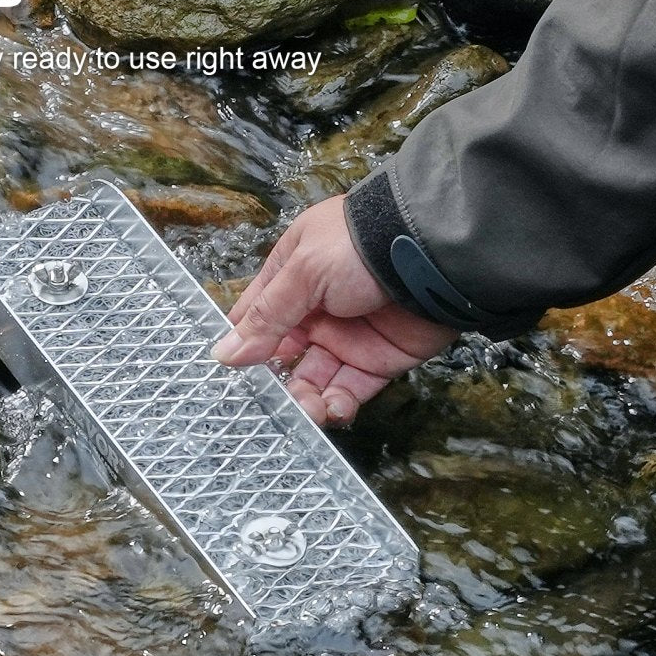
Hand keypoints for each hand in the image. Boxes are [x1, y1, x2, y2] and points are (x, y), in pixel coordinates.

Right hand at [211, 196, 457, 424]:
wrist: (431, 254)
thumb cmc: (359, 246)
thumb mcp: (302, 272)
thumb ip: (266, 317)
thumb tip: (224, 354)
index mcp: (290, 277)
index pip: (255, 317)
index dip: (240, 346)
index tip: (225, 375)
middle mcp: (314, 310)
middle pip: (281, 356)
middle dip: (273, 382)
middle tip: (267, 404)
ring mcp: (346, 337)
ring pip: (313, 379)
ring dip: (304, 400)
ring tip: (306, 410)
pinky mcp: (377, 361)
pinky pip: (349, 390)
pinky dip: (338, 405)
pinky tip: (332, 408)